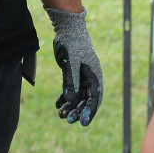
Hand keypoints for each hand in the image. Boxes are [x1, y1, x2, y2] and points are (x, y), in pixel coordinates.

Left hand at [45, 6, 102, 126]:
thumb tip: (71, 100)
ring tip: (60, 115)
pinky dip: (64, 98)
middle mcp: (90, 77)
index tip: (83, 122)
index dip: (90, 111)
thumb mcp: (71, 63)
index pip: (95, 97)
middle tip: (68, 120)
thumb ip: (71, 81)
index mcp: (95, 74)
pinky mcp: (73, 74)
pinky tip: (57, 106)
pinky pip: (71, 90)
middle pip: (87, 99)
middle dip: (78, 110)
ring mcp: (82, 76)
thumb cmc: (72, 44)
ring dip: (71, 106)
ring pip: (78, 96)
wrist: (68, 30)